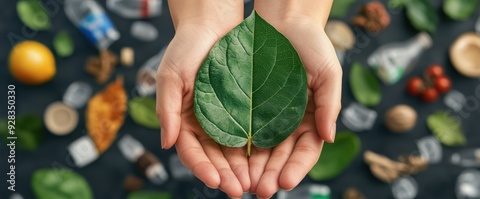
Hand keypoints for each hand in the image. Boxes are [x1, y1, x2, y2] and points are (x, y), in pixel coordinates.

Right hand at [156, 1, 248, 196]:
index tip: (215, 181)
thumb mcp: (171, 76)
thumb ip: (167, 110)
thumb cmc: (186, 47)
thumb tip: (166, 144)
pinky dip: (256, 150)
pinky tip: (265, 161)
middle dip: (227, 176)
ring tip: (256, 184)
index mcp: (183, 121)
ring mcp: (224, 119)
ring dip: (243, 170)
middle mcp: (204, 124)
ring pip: (233, 152)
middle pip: (214, 158)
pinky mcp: (243, 111)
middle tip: (241, 190)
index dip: (202, 168)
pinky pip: (250, 134)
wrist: (213, 24)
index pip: (191, 152)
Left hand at [250, 1, 341, 196]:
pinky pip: (241, 132)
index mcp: (312, 119)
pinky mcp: (247, 108)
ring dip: (253, 170)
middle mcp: (289, 123)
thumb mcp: (327, 72)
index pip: (306, 152)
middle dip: (271, 175)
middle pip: (281, 157)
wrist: (284, 21)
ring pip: (261, 151)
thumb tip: (329, 137)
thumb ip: (329, 105)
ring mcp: (268, 117)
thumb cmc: (311, 44)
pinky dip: (237, 149)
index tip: (284, 182)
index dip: (297, 169)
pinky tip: (230, 162)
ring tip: (243, 184)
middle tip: (260, 190)